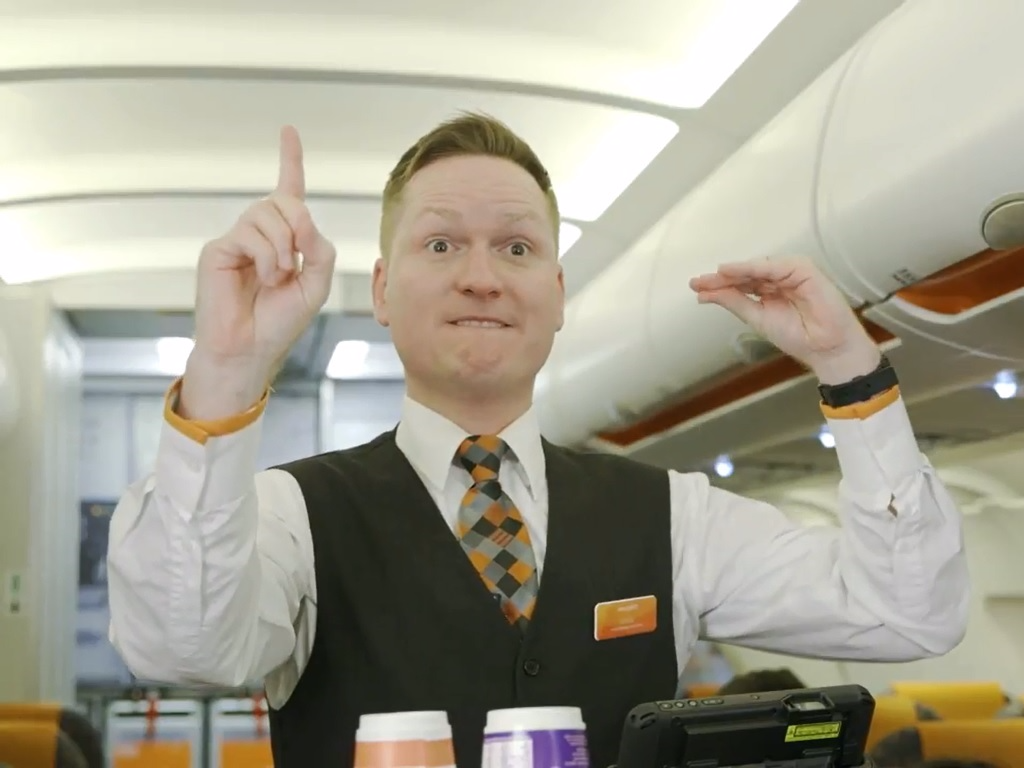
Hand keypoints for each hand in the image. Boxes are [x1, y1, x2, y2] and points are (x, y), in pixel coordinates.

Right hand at [182, 126, 336, 417]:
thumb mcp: (316, 283)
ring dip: (282, 248)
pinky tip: (263, 278)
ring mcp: (236, 239)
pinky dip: (266, 256)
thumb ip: (319, 246)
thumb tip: (300, 216)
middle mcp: (258, 233)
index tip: (288, 131)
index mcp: (284, 239)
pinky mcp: (217, 249)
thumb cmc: (281, 321)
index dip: (290, 161)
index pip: (288, 192)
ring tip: (276, 277)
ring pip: (268, 214)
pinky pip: (250, 234)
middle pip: (284, 201)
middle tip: (295, 262)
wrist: (251, 349)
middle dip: (298, 226)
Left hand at [689, 256, 880, 383]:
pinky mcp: (805, 270)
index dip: (719, 285)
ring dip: (734, 272)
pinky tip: (733, 271)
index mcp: (768, 290)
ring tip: (713, 276)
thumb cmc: (798, 335)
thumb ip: (735, 303)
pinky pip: (775, 267)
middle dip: (721, 278)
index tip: (696, 288)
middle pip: (745, 274)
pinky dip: (753, 268)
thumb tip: (706, 294)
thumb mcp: (757, 318)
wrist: (827, 348)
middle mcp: (779, 279)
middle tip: (697, 282)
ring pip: (757, 268)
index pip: (740, 283)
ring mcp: (791, 273)